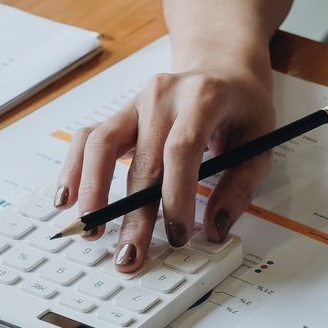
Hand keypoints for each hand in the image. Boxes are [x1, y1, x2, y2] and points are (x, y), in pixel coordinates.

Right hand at [55, 63, 274, 272]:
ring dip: (93, 193)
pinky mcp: (120, 114)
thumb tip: (214, 229)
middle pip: (142, 161)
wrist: (221, 69)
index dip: (176, 196)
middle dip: (133, 216)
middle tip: (129, 257)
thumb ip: (240, 187)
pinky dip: (74, 168)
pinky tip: (67, 198)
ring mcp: (135, 102)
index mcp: (203, 98)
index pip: (181, 150)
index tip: (178, 234)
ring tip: (90, 232)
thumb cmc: (241, 107)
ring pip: (102, 146)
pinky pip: (88, 139)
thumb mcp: (260, 143)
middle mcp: (163, 96)